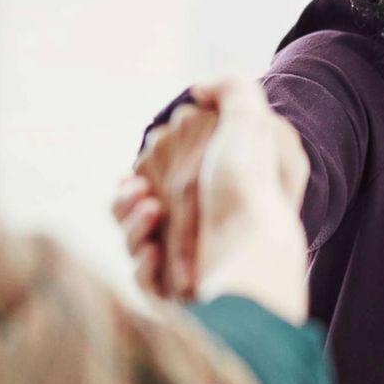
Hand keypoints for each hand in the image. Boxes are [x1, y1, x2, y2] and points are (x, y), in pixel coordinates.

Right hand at [117, 79, 309, 322]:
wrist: (255, 257)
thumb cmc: (251, 188)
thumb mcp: (252, 122)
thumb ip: (230, 90)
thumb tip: (200, 89)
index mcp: (213, 189)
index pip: (163, 174)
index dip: (147, 166)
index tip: (146, 160)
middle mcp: (201, 226)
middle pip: (138, 206)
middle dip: (128, 196)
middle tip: (141, 193)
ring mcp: (188, 261)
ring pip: (134, 239)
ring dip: (131, 223)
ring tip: (151, 212)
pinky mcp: (177, 294)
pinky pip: (143, 277)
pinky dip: (142, 262)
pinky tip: (154, 252)